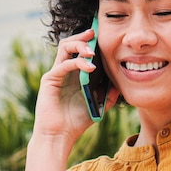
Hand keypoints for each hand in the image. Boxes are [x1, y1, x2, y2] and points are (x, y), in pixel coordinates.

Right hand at [33, 28, 117, 145]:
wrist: (59, 136)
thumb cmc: (76, 123)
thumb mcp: (98, 106)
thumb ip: (108, 95)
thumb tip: (120, 84)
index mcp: (73, 74)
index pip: (79, 50)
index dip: (89, 40)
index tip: (102, 34)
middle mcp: (63, 71)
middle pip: (70, 43)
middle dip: (83, 37)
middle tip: (95, 34)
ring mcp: (56, 74)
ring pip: (64, 48)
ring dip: (79, 45)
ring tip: (93, 51)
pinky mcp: (50, 80)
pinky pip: (63, 65)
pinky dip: (77, 62)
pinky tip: (90, 67)